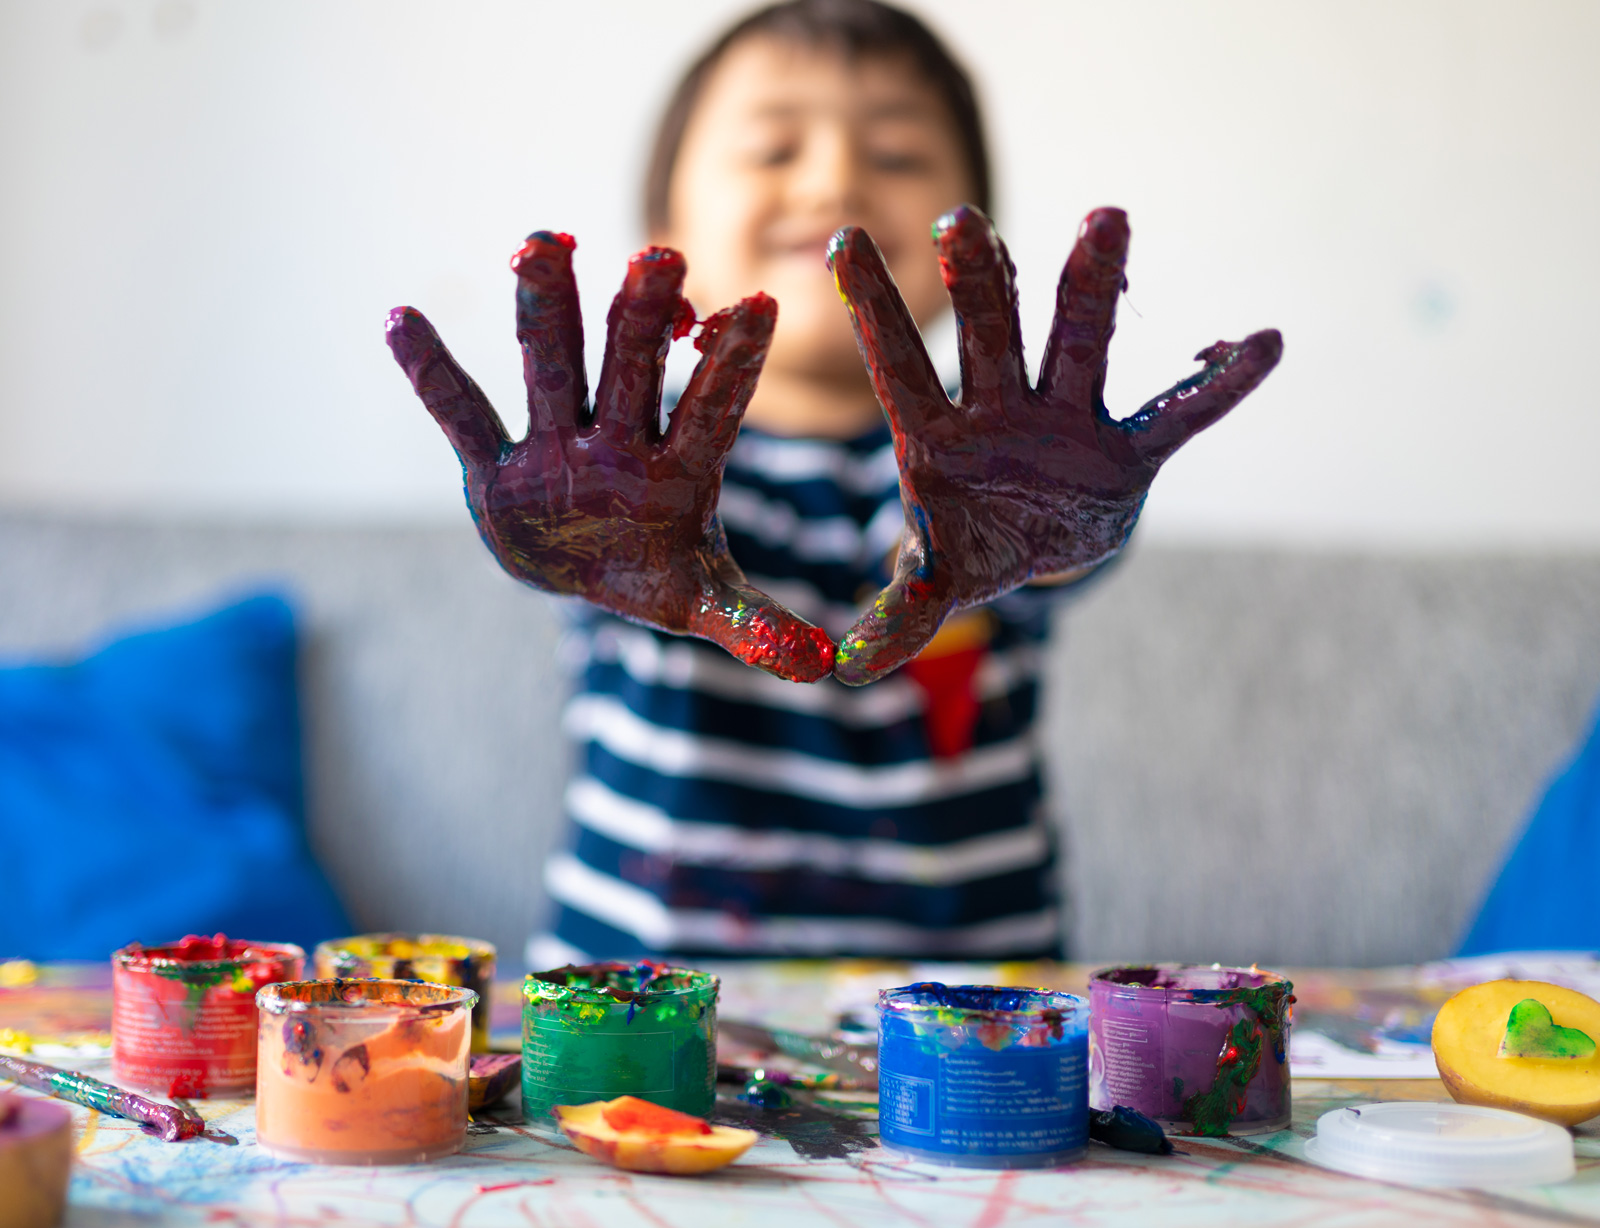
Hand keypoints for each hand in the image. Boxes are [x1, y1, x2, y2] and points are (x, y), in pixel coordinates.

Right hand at [386, 232, 834, 682]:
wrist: (581, 572)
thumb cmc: (654, 574)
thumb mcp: (701, 602)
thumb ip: (753, 623)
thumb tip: (818, 665)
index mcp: (677, 468)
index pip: (712, 411)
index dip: (731, 367)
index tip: (758, 308)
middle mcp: (619, 439)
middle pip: (632, 368)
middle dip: (642, 316)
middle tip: (662, 255)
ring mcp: (556, 443)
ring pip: (551, 366)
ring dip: (546, 309)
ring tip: (541, 243)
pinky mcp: (496, 465)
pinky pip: (462, 415)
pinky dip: (431, 374)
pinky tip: (400, 319)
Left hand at [826, 206, 1282, 684]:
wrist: (1046, 545)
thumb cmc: (976, 545)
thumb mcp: (940, 579)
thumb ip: (904, 611)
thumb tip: (849, 670)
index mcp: (940, 435)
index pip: (900, 365)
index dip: (874, 310)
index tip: (842, 241)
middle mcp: (1001, 409)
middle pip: (989, 338)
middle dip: (977, 286)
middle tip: (961, 222)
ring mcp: (1067, 420)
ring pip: (1077, 344)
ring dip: (1089, 286)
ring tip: (1105, 218)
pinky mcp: (1128, 449)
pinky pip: (1178, 415)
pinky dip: (1220, 386)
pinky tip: (1265, 344)